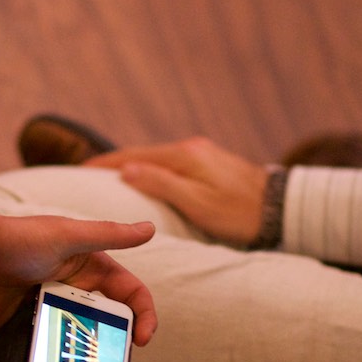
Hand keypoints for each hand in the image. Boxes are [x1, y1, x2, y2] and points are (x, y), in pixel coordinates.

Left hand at [0, 199, 157, 342]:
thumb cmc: (14, 239)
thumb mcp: (67, 236)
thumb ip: (109, 235)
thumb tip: (150, 229)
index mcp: (90, 267)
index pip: (129, 294)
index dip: (144, 315)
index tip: (143, 339)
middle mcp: (73, 290)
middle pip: (108, 321)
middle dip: (116, 342)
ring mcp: (50, 309)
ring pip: (79, 338)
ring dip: (85, 355)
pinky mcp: (26, 328)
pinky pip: (48, 349)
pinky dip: (55, 361)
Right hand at [88, 137, 268, 244]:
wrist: (281, 208)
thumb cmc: (239, 212)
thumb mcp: (198, 203)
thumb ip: (162, 184)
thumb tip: (126, 169)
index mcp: (183, 156)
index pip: (133, 156)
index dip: (105, 163)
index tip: (80, 169)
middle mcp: (190, 149)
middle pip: (142, 153)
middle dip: (114, 162)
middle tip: (86, 173)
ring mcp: (201, 154)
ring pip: (156, 158)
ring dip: (132, 165)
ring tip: (109, 177)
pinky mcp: (210, 162)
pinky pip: (170, 163)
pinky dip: (151, 169)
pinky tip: (145, 178)